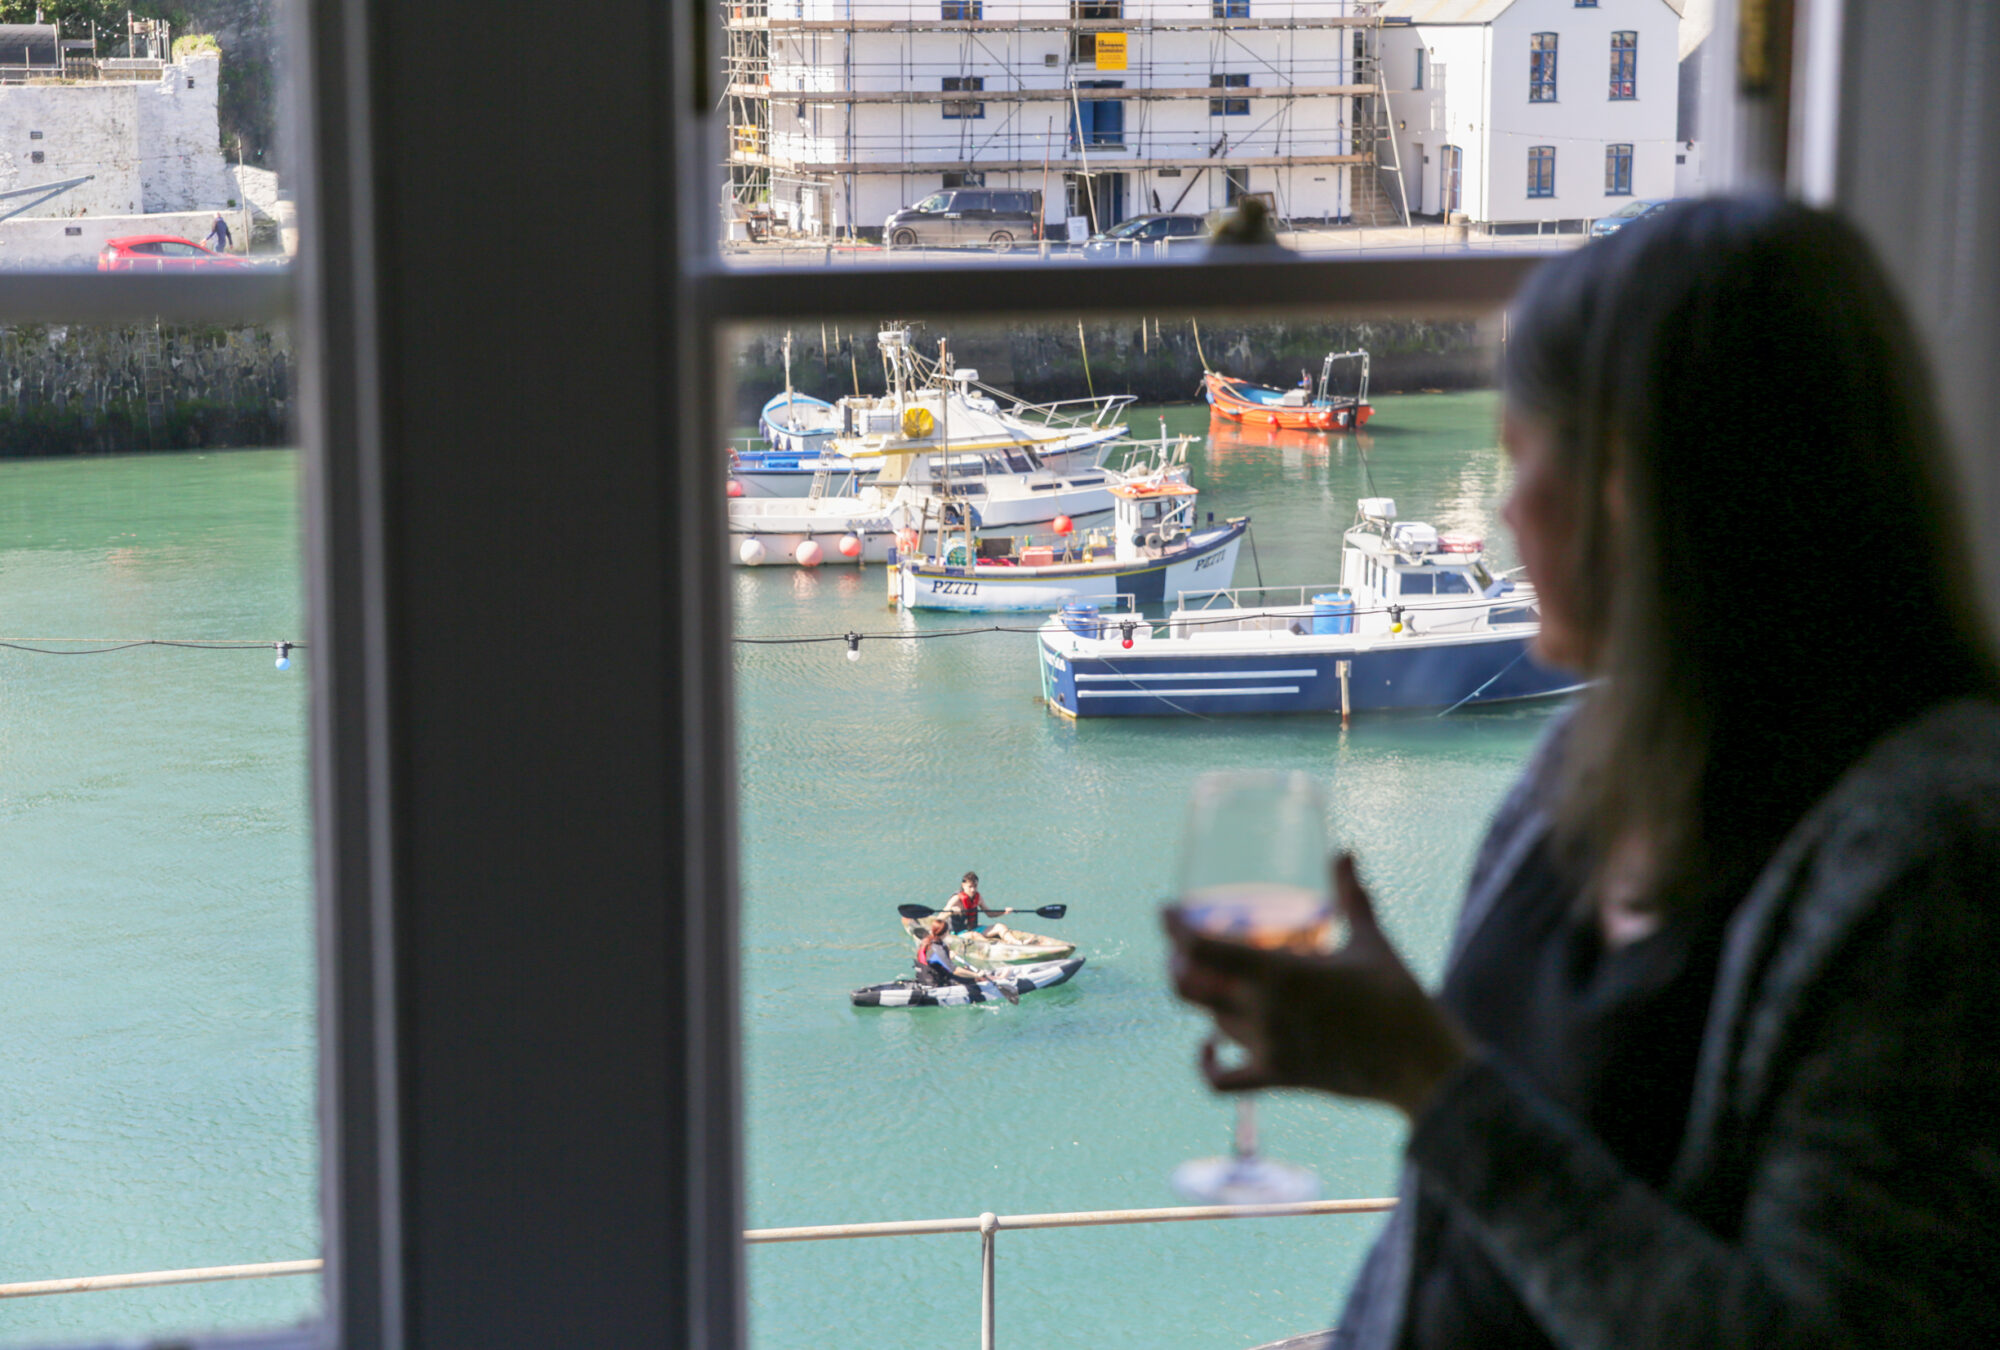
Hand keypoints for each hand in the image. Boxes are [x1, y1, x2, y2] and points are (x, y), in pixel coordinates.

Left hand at [1165, 854, 1469, 1120]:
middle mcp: (1263, 1011)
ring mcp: (1267, 1048)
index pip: (1201, 948)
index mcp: (1280, 972)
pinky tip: (1207, 1046)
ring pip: (1210, 1021)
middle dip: (1178, 964)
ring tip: (1221, 979)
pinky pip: (1221, 1080)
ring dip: (1208, 998)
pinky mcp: (1277, 1078)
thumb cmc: (1399, 998)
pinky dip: (1206, 1064)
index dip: (1175, 928)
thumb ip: (1351, 895)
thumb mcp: (1372, 940)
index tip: (1166, 910)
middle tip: (1183, 946)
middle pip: (1189, 987)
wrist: (1420, 1067)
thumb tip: (1344, 851)